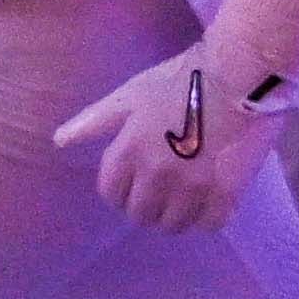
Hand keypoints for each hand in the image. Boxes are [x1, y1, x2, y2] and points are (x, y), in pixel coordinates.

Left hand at [52, 40, 291, 236]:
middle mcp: (155, 174)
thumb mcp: (131, 93)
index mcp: (129, 150)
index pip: (111, 193)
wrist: (240, 73)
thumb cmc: (182, 78)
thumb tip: (59, 141)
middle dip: (147, 204)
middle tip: (164, 188)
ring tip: (188, 195)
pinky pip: (208, 225)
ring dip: (177, 214)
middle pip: (140, 215)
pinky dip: (207, 216)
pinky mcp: (225, 193)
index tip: (135, 181)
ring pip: (173, 224)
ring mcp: (190, 187)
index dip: (121, 190)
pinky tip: (212, 199)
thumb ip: (94, 121)